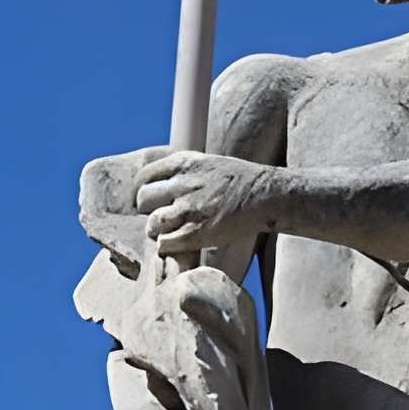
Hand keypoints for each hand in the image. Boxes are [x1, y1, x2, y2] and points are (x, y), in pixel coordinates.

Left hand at [132, 148, 273, 255]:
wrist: (265, 195)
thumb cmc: (238, 181)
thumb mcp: (207, 163)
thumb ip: (183, 171)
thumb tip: (161, 183)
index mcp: (183, 163)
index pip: (144, 176)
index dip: (144, 190)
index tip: (151, 199)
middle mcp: (183, 184)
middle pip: (143, 199)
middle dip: (148, 210)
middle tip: (160, 217)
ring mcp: (189, 209)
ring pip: (152, 223)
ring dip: (157, 231)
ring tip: (170, 232)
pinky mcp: (197, 232)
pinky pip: (165, 243)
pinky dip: (168, 246)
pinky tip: (180, 244)